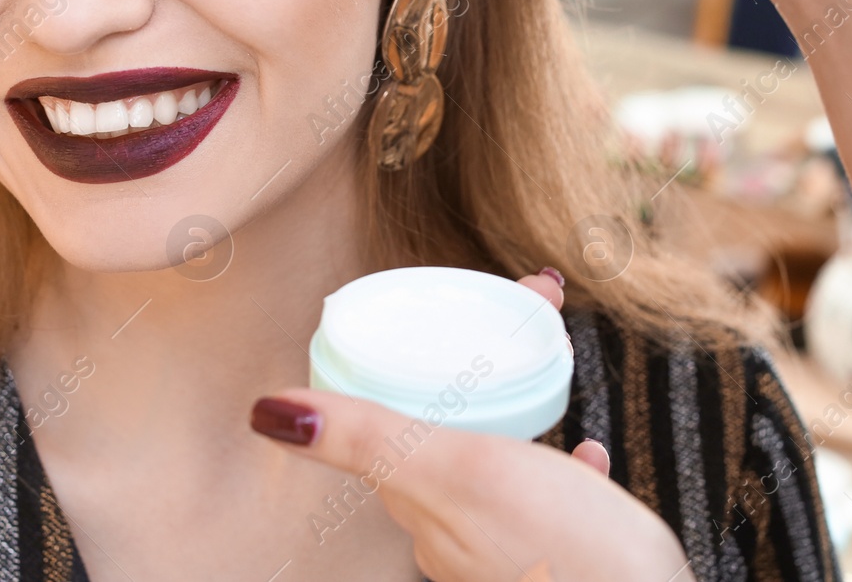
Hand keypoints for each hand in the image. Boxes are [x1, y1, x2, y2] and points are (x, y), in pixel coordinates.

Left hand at [249, 271, 692, 581]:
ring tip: (550, 368)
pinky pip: (551, 503)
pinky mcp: (561, 563)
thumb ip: (368, 440)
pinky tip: (586, 457)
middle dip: (485, 365)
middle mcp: (456, 535)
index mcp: (423, 506)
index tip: (482, 297)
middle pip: (452, 425)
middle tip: (535, 308)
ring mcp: (510, 552)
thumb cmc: (565, 552)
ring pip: (500, 458)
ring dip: (520, 407)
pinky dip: (561, 470)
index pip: (402, 408)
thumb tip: (266, 412)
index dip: (426, 348)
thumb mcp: (459, 471)